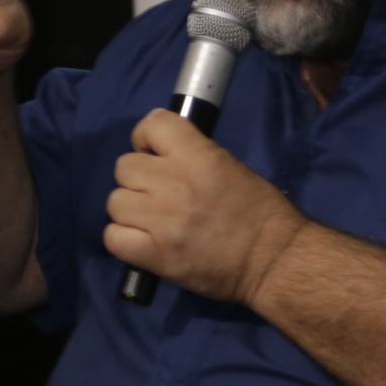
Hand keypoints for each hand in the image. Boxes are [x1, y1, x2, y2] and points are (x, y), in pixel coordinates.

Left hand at [102, 110, 306, 303]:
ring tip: (152, 220)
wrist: (272, 261)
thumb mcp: (228, 166)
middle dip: (138, 178)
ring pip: (115, 202)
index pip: (152, 125)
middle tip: (157, 192)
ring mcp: (161, 221)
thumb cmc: (259, 212)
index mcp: (199, 157)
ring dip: (130, 210)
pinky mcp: (154, 256)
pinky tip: (142, 241)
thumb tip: (158, 156)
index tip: (155, 152)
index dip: (147, 138)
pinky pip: (113, 238)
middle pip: (124, 166)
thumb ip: (191, 156)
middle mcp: (174, 184)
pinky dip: (123, 239)